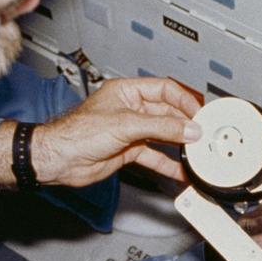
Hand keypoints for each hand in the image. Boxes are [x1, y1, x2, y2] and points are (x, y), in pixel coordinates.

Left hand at [34, 78, 202, 186]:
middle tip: (201, 135)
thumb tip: (188, 128)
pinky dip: (166, 163)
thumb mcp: (126, 124)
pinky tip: (179, 170)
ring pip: (161, 136)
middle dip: (184, 125)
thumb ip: (161, 127)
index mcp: (127, 91)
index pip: (165, 90)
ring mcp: (130, 131)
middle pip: (166, 113)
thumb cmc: (78, 133)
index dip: (184, 101)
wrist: (60, 159)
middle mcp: (130, 109)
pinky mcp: (127, 150)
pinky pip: (153, 156)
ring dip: (178, 145)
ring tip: (195, 152)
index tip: (199, 114)